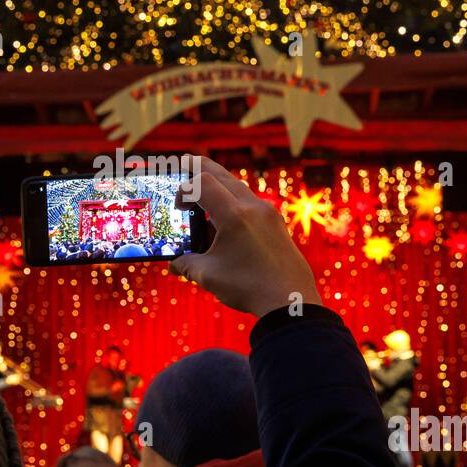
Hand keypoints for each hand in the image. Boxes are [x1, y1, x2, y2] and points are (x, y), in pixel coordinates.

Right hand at [170, 156, 321, 316]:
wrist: (291, 302)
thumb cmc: (249, 287)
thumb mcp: (209, 275)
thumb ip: (187, 264)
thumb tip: (175, 264)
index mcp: (234, 215)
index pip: (202, 182)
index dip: (184, 189)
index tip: (177, 207)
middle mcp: (254, 207)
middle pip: (222, 175)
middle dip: (200, 170)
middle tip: (184, 164)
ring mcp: (269, 214)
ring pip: (238, 188)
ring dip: (218, 189)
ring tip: (203, 200)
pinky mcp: (277, 224)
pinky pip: (251, 204)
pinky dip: (234, 204)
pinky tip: (226, 223)